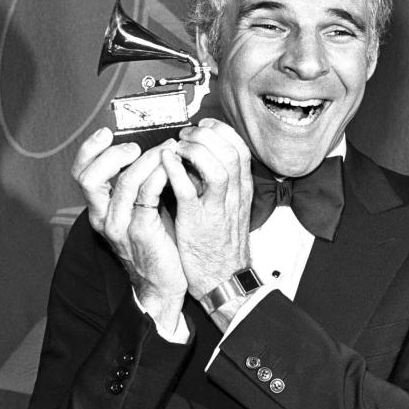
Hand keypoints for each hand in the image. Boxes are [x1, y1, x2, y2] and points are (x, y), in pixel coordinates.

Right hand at [72, 128, 186, 325]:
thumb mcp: (140, 208)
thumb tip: (150, 146)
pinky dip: (159, 175)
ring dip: (148, 159)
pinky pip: (147, 195)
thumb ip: (138, 182)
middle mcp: (104, 216)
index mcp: (100, 208)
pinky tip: (172, 168)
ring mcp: (120, 226)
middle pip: (89, 177)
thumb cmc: (157, 240)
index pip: (81, 173)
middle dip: (112, 154)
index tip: (106, 132)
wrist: (164, 283)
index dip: (89, 149)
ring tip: (167, 150)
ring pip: (124, 182)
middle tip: (136, 146)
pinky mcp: (142, 232)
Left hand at [161, 118, 252, 301]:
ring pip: (218, 166)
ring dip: (195, 150)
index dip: (220, 132)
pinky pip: (188, 190)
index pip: (240, 148)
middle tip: (186, 136)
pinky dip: (176, 171)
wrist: (224, 280)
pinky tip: (166, 162)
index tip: (203, 128)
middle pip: (231, 151)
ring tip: (178, 148)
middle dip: (206, 135)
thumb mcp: (229, 208)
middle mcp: (234, 195)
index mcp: (242, 190)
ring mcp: (218, 208)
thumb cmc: (221, 245)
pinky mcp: (198, 222)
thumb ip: (219, 184)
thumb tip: (201, 159)